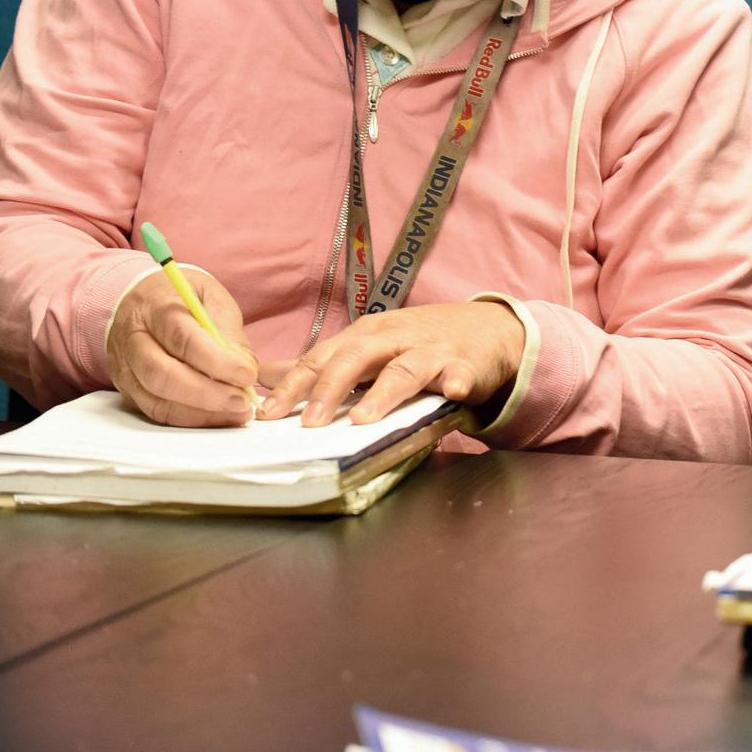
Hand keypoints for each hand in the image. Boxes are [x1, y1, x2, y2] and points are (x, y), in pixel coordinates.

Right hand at [109, 266, 259, 426]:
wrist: (142, 300)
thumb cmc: (183, 298)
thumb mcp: (210, 297)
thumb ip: (225, 329)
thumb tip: (244, 367)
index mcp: (154, 307)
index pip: (181, 337)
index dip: (216, 360)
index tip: (247, 374)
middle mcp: (132, 339)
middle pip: (161, 375)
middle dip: (207, 393)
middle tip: (242, 400)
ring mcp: (124, 368)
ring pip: (156, 400)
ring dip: (200, 413)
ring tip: (236, 412)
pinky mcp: (127, 390)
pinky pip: (155, 412)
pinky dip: (190, 418)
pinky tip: (217, 416)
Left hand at [258, 300, 523, 426]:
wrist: (488, 328)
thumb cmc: (420, 341)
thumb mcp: (368, 346)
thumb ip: (321, 363)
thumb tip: (262, 374)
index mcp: (365, 336)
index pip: (322, 358)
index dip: (295, 386)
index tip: (269, 414)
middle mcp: (394, 339)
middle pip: (356, 358)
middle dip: (330, 389)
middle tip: (311, 423)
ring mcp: (431, 351)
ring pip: (403, 369)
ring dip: (383, 392)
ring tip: (364, 419)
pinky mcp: (466, 365)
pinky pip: (462, 374)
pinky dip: (458, 382)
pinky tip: (455, 391)